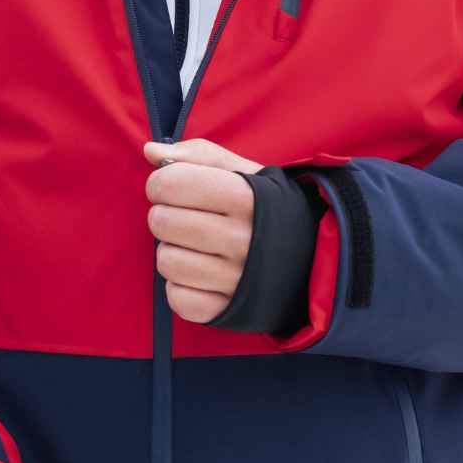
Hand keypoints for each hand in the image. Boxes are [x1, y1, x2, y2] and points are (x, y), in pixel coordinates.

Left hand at [142, 137, 262, 324]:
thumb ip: (196, 155)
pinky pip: (177, 298)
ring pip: (166, 261)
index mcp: (244, 196)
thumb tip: (149, 152)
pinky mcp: (228, 310)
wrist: (312, 255)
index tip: (172, 186)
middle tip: (185, 216)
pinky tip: (199, 273)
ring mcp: (235, 279)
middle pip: (161, 222)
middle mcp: (242, 239)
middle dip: (165, 214)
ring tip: (194, 244)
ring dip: (172, 250)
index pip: (171, 183)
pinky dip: (180, 286)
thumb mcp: (243, 170)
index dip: (160, 182)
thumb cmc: (266, 205)